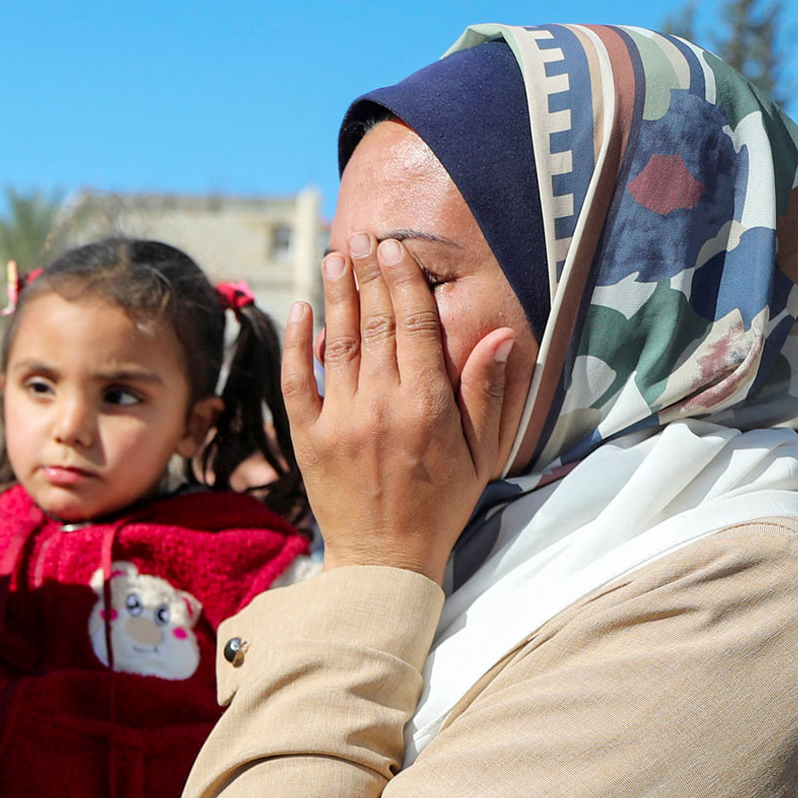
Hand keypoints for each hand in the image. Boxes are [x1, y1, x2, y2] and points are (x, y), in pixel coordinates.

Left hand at [282, 233, 516, 580]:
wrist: (386, 561)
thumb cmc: (441, 506)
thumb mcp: (481, 455)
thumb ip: (488, 394)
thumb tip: (499, 336)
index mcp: (428, 407)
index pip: (414, 325)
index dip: (403, 281)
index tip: (395, 248)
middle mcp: (382, 406)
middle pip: (375, 323)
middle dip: (368, 274)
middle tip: (361, 236)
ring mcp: (341, 421)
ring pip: (338, 342)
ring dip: (335, 295)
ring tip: (332, 257)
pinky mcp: (308, 438)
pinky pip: (298, 381)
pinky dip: (298, 344)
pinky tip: (299, 310)